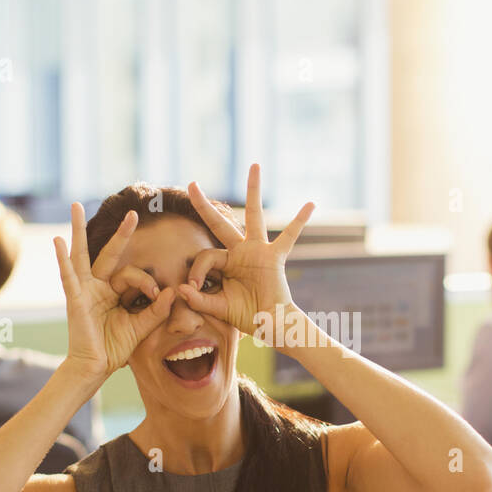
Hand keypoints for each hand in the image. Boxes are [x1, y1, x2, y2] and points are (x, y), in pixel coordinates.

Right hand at [53, 203, 176, 379]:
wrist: (96, 367)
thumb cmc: (114, 347)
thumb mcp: (141, 326)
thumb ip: (156, 310)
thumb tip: (173, 291)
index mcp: (112, 291)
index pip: (132, 274)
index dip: (147, 283)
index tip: (157, 296)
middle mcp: (97, 286)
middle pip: (108, 253)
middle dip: (120, 233)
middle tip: (132, 212)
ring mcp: (83, 290)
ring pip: (81, 254)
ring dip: (78, 230)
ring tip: (76, 206)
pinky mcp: (75, 300)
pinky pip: (68, 276)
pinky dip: (62, 259)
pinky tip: (58, 241)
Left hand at [178, 164, 314, 339]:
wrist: (272, 326)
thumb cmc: (247, 316)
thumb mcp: (218, 308)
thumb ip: (199, 300)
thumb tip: (180, 290)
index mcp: (225, 262)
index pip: (206, 255)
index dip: (196, 270)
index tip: (192, 288)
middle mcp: (240, 251)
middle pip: (220, 222)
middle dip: (204, 204)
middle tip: (191, 183)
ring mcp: (258, 250)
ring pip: (254, 215)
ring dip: (253, 190)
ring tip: (254, 166)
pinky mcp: (275, 257)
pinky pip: (289, 236)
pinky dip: (300, 221)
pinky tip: (310, 205)